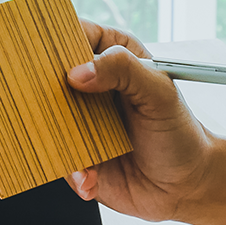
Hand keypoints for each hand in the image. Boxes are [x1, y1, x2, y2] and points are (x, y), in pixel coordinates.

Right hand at [64, 20, 210, 221]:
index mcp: (110, 60)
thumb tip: (79, 72)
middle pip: (50, 81)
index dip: (54, 43)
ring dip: (56, 141)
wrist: (184, 186)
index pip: (72, 38)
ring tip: (78, 156)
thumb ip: (122, 70)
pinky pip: (61, 163)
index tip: (45, 57)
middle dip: (41, 94)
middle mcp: (91, 91)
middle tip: (49, 107)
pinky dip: (73, 172)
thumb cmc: (178, 133)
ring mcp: (81, 127)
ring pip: (48, 124)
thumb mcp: (158, 92)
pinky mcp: (78, 160)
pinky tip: (90, 178)